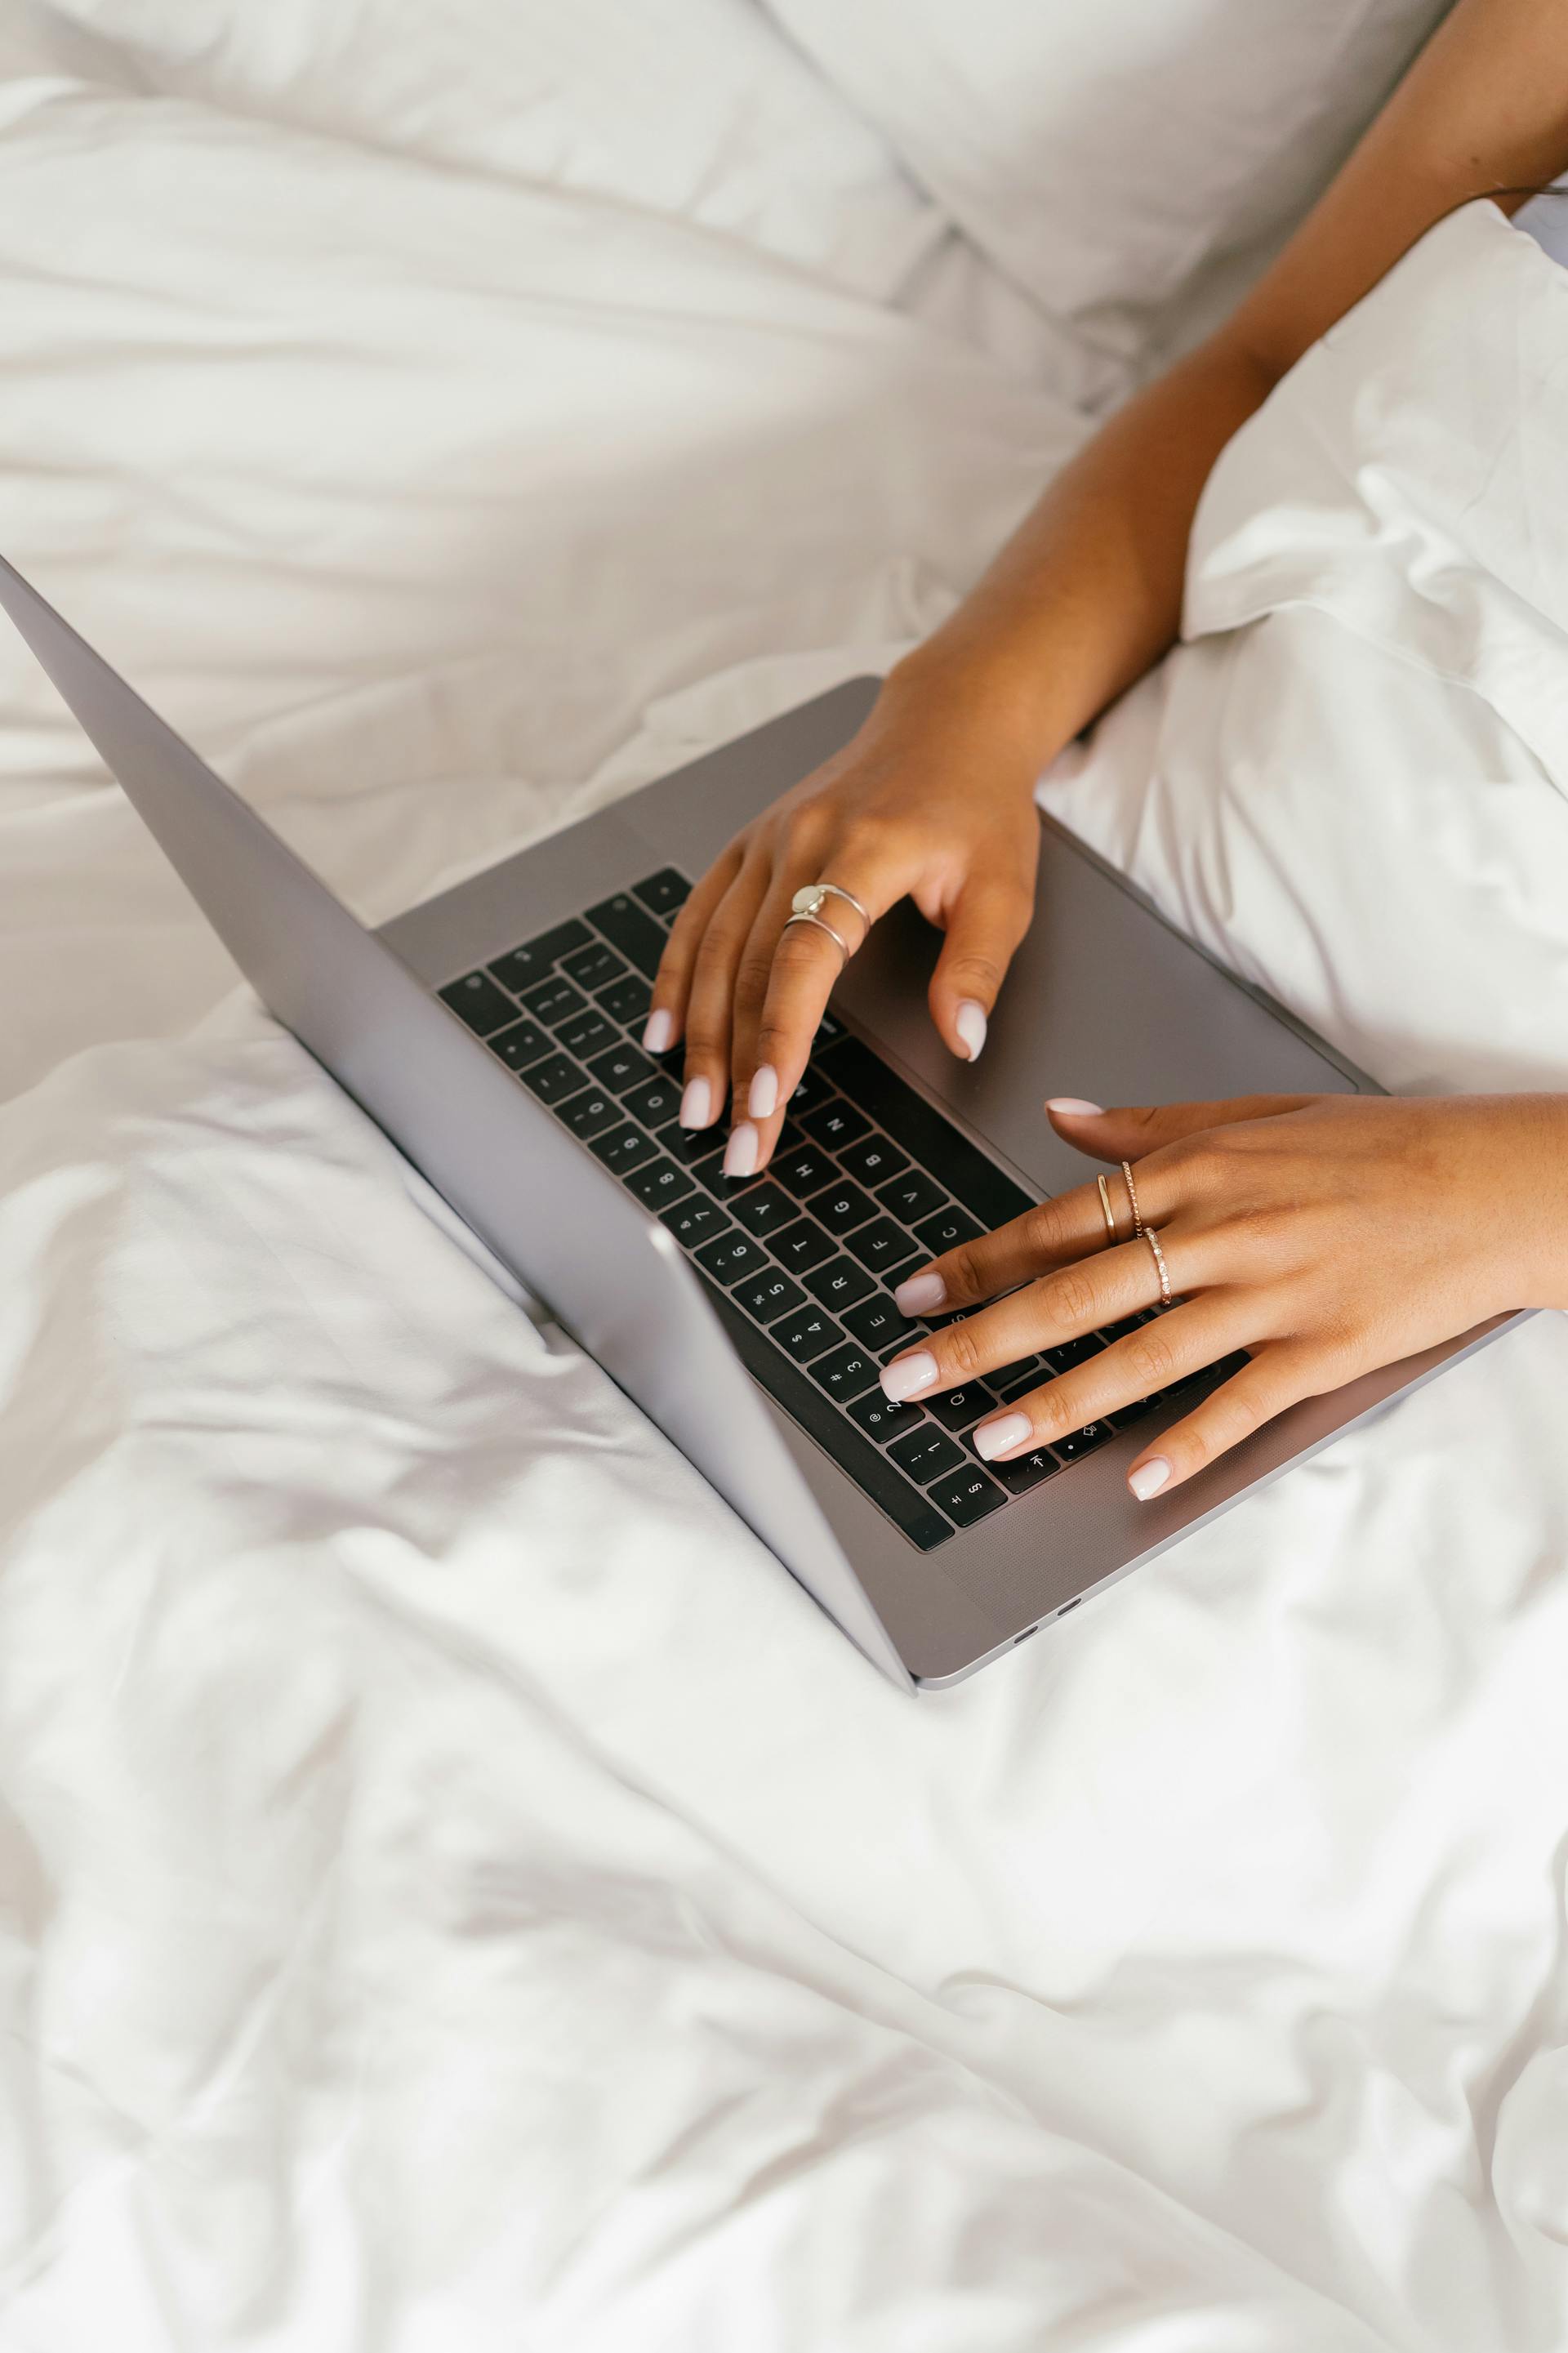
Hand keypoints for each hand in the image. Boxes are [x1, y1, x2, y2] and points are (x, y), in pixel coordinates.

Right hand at [644, 661, 1043, 1178]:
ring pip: (713, 949)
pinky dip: (675, 979)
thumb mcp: (1005, 887)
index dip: (780, 1033)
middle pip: (748, 966)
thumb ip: (979, 966)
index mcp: (863, 850)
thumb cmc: (978, 808)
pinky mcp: (748, 845)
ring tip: (695, 1108)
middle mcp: (800, 840)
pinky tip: (664, 1035)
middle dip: (735, 1062)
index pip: (804, 956)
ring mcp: (765, 840)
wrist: (947, 723)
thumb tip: (962, 1041)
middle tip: (734, 1141)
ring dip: (699, 1036)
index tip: (769, 1101)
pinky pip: (697, 918)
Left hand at [876, 1091, 1567, 1499]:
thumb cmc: (1377, 1146)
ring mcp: (1271, 1295)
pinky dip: (1186, 1444)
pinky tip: (1134, 1479)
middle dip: (980, 1338)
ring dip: (1055, 1403)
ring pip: (1140, 1356)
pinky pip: (1238, 1405)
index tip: (915, 1292)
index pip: (1060, 1221)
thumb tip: (1059, 1116)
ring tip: (986, 1438)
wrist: (1494, 1181)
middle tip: (907, 1374)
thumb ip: (1148, 1124)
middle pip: (1075, 1292)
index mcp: (1196, 1169)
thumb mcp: (1255, 1112)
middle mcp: (1221, 1230)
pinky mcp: (1323, 1350)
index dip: (978, 1261)